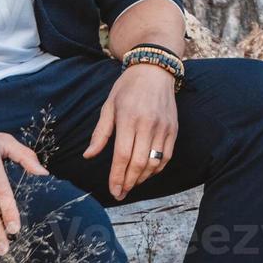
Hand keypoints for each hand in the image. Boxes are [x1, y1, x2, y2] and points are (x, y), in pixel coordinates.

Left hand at [81, 63, 177, 200]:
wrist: (155, 69)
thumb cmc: (128, 87)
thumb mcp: (109, 106)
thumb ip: (100, 133)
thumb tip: (88, 156)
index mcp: (128, 118)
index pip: (122, 156)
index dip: (117, 177)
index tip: (113, 190)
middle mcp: (148, 124)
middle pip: (139, 163)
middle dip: (128, 182)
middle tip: (120, 193)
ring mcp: (163, 127)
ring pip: (154, 162)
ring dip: (142, 178)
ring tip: (131, 184)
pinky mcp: (173, 128)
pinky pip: (167, 156)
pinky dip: (157, 169)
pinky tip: (146, 173)